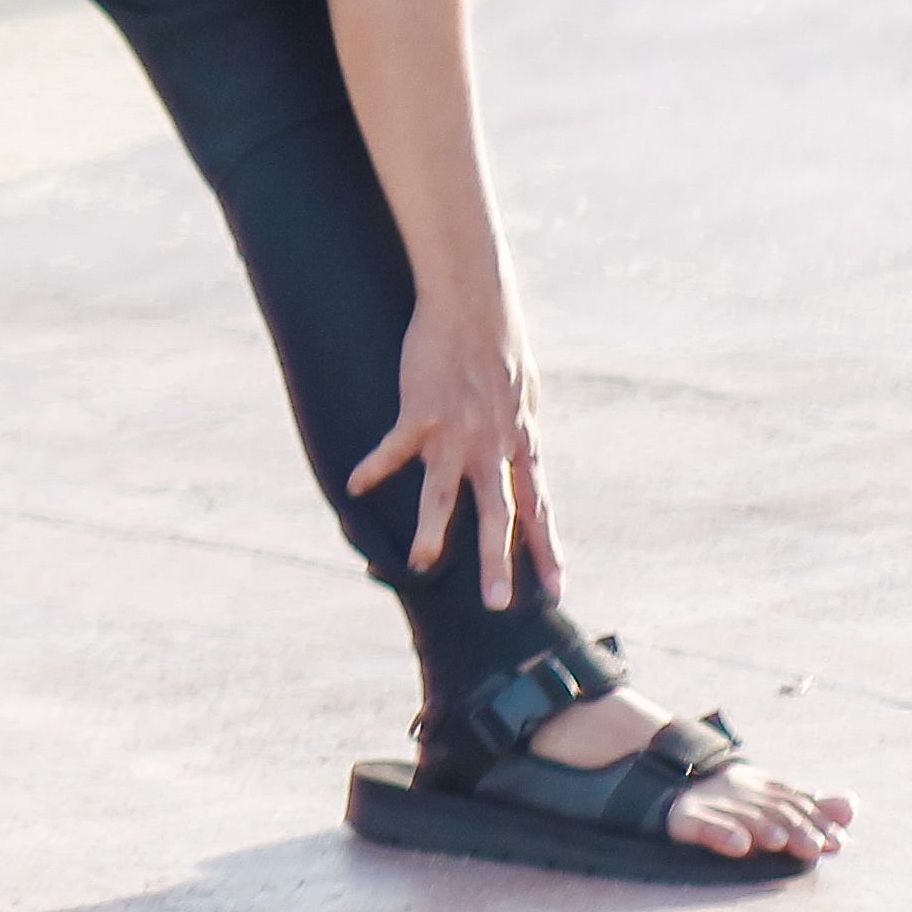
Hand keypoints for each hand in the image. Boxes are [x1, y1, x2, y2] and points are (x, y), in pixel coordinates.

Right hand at [349, 293, 564, 609]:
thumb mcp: (527, 396)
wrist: (475, 307)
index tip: (555, 588)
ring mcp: (457, 432)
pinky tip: (355, 486)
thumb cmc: (502, 347)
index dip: (546, 549)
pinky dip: (374, 467)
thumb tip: (526, 453)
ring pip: (443, 492)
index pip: (538, 508)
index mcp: (521, 445)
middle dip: (498, 561)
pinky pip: (395, 448)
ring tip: (422, 564)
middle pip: (498, 514)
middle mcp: (493, 446)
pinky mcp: (421, 412)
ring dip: (432, 531)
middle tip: (497, 604)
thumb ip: (522, 432)